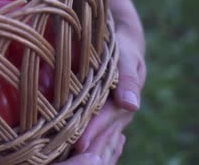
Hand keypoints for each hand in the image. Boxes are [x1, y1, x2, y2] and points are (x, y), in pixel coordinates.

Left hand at [73, 0, 145, 162]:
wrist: (121, 44)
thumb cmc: (120, 48)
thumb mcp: (126, 57)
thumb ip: (127, 78)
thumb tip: (132, 104)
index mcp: (124, 102)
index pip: (107, 120)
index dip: (94, 131)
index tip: (80, 143)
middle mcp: (118, 114)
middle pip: (103, 135)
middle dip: (88, 146)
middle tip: (71, 157)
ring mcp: (109, 117)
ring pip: (99, 137)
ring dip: (86, 148)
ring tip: (67, 159)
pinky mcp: (98, 115)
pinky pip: (92, 132)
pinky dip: (84, 142)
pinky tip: (67, 152)